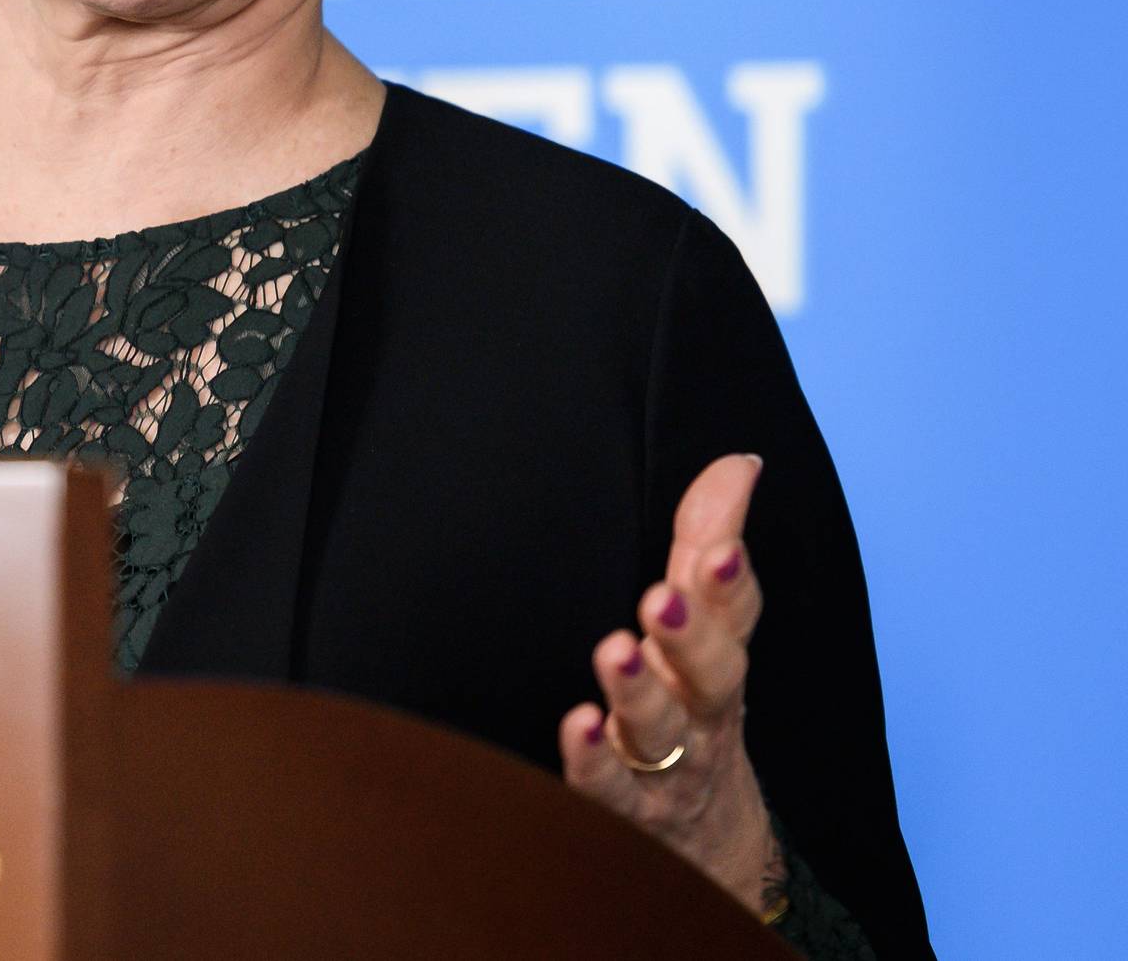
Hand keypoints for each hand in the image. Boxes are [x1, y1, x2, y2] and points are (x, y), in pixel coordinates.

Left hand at [559, 453, 782, 911]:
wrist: (707, 852)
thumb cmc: (696, 718)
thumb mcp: (706, 634)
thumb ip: (706, 545)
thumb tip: (737, 464)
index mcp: (717, 663)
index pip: (734, 619)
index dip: (727, 585)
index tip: (718, 550)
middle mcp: (699, 714)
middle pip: (709, 676)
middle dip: (691, 636)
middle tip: (663, 597)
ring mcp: (666, 768)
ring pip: (660, 732)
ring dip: (639, 692)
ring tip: (616, 650)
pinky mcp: (625, 813)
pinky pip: (609, 790)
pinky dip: (595, 762)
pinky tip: (578, 728)